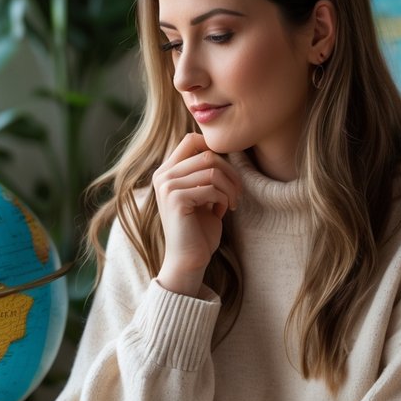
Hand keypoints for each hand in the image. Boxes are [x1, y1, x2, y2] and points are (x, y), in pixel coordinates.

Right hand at [152, 133, 240, 295]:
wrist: (189, 259)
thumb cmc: (199, 229)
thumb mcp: (202, 196)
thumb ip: (205, 174)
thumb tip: (220, 150)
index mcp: (167, 172)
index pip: (191, 140)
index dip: (214, 149)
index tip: (228, 173)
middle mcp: (162, 175)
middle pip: (207, 154)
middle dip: (230, 172)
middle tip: (237, 192)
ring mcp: (167, 186)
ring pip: (212, 170)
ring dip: (230, 187)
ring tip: (232, 202)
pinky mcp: (175, 199)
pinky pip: (210, 188)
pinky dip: (223, 199)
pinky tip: (222, 212)